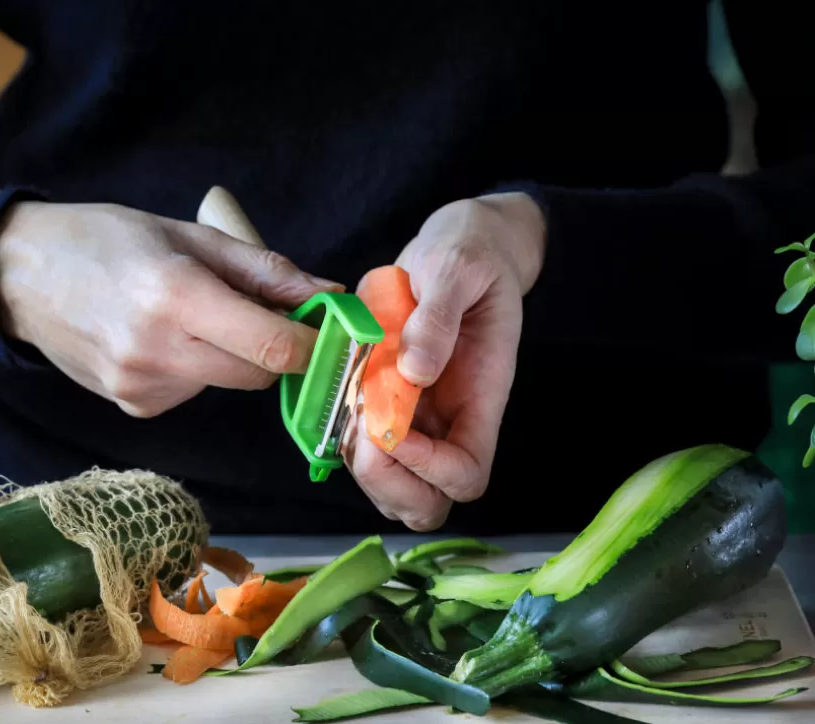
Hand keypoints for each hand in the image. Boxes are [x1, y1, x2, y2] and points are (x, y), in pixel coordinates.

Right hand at [0, 200, 341, 416]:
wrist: (20, 277)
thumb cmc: (106, 240)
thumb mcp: (188, 235)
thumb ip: (264, 269)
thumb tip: (328, 294)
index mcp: (174, 296)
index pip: (272, 345)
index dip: (313, 343)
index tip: (329, 329)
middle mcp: (157, 351)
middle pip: (259, 373)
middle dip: (275, 347)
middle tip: (260, 308)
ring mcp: (142, 387)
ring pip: (228, 382)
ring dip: (232, 354)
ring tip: (190, 313)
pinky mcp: (135, 407)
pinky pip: (196, 391)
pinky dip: (199, 367)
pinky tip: (163, 337)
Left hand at [343, 193, 545, 529]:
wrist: (459, 249)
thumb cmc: (469, 255)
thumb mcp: (457, 268)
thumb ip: (439, 316)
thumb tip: (415, 369)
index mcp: (481, 396)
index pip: (466, 474)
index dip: (428, 467)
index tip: (392, 425)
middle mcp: (451, 420)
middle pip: (429, 501)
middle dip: (387, 481)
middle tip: (361, 428)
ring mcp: (421, 419)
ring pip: (394, 487)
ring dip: (361, 465)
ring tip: (348, 408)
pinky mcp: (390, 406)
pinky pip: (366, 451)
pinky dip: (345, 439)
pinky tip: (341, 395)